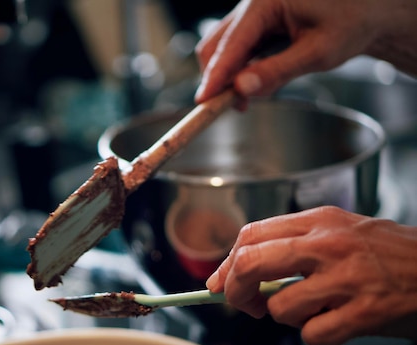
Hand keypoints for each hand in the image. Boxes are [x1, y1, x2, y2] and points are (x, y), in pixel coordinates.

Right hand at [194, 0, 416, 103]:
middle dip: (218, 79)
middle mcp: (253, 4)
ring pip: (222, 48)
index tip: (203, 102)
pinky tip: (256, 82)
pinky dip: (239, 70)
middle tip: (234, 107)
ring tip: (249, 99)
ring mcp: (252, 13)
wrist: (367, 10)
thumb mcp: (318, 52)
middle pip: (216, 45)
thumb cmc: (351, 22)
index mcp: (267, 0)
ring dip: (228, 76)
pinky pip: (236, 49)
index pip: (231, 45)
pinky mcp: (255, 25)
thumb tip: (242, 88)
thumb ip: (278, 71)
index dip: (215, 76)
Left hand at [206, 206, 416, 344]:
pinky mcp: (366, 311)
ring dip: (287, 318)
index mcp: (319, 220)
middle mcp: (328, 243)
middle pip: (251, 263)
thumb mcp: (340, 232)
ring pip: (279, 307)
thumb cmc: (389, 254)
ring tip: (314, 310)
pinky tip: (338, 325)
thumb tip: (238, 272)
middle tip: (244, 304)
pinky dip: (318, 338)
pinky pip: (313, 336)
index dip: (226, 264)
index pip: (250, 236)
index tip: (218, 284)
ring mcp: (347, 276)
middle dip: (235, 291)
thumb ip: (293, 247)